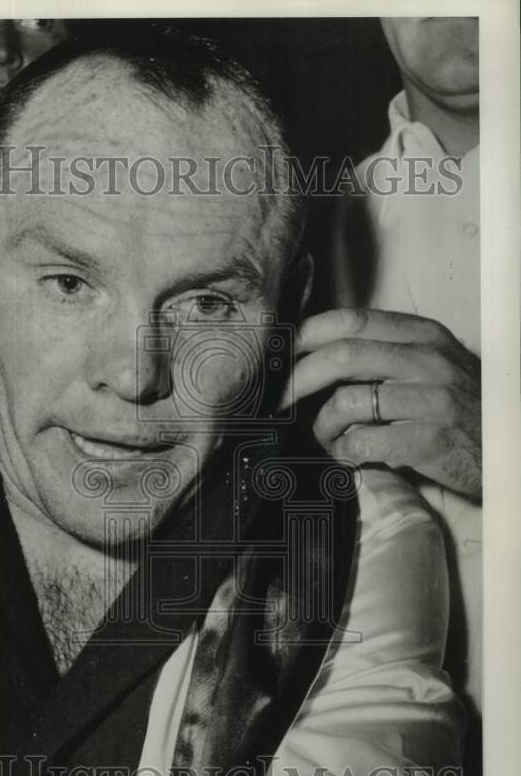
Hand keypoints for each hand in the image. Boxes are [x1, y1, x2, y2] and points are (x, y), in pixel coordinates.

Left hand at [282, 308, 480, 497]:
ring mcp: (431, 399)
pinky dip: (343, 451)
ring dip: (322, 425)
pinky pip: (364, 442)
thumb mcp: (429, 365)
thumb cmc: (457, 407)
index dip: (306, 335)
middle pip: (341, 357)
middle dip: (298, 380)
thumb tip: (313, 355)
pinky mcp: (429, 440)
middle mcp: (428, 360)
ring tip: (327, 437)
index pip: (351, 320)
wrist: (507, 448)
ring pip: (347, 402)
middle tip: (278, 401)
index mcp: (422, 334)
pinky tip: (348, 455)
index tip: (280, 354)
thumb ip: (383, 353)